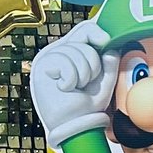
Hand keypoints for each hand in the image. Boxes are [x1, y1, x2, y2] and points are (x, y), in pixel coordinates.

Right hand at [30, 19, 113, 147]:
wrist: (77, 123)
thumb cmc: (89, 103)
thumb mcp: (105, 78)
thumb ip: (109, 59)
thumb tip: (111, 43)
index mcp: (75, 50)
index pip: (86, 29)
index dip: (98, 32)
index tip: (106, 41)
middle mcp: (61, 50)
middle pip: (84, 35)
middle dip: (94, 62)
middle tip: (87, 81)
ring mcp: (49, 56)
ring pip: (77, 51)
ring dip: (83, 74)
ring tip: (76, 87)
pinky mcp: (42, 65)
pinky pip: (65, 62)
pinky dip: (71, 79)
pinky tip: (65, 88)